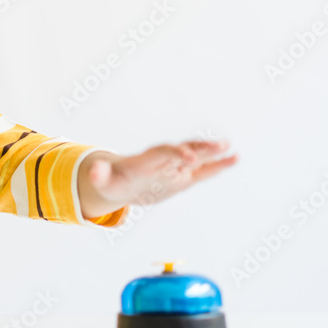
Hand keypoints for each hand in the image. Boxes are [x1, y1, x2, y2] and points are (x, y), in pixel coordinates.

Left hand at [79, 139, 238, 217]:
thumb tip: (92, 172)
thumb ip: (99, 175)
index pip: (162, 153)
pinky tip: (235, 158)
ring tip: (230, 149)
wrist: (121, 181)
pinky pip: (204, 170)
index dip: (175, 154)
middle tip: (218, 145)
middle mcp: (164, 160)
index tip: (189, 158)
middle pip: (183, 150)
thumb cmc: (112, 180)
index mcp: (146, 160)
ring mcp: (176, 167)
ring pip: (197, 157)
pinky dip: (218, 165)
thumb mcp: (103, 181)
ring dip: (212, 152)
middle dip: (199, 148)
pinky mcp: (183, 176)